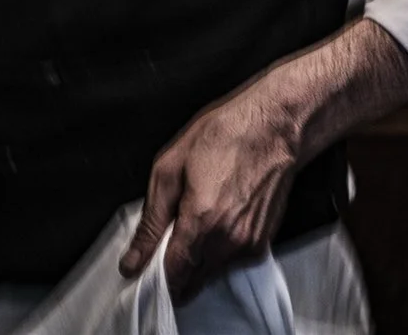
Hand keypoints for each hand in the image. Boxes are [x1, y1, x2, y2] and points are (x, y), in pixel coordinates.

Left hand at [118, 20, 407, 303]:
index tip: (146, 264)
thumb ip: (151, 223)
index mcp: (202, 223)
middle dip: (175, 269)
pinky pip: (232, 262)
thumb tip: (133, 262)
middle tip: (169, 239)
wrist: (274, 125)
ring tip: (196, 222)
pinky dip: (220, 252)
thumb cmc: (226, 135)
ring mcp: (250, 245)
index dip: (155, 274)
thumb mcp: (170, 167)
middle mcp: (229, 242)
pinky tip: (217, 221)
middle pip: (192, 282)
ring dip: (198, 261)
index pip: (172, 277)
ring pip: (212, 274)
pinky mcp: (264, 242)